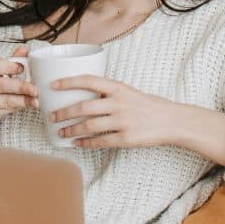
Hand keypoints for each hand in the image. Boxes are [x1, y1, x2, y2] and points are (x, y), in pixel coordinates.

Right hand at [0, 45, 38, 128]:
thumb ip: (11, 61)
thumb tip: (25, 49)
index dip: (8, 67)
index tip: (23, 68)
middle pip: (0, 84)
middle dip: (20, 86)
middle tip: (35, 88)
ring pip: (4, 99)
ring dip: (23, 99)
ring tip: (36, 98)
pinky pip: (5, 109)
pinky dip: (19, 106)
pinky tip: (30, 104)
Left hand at [50, 75, 183, 148]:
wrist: (172, 121)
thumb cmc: (148, 106)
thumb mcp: (129, 92)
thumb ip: (109, 94)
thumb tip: (84, 97)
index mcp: (118, 88)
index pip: (89, 80)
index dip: (68, 82)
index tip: (53, 85)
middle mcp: (119, 103)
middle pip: (84, 107)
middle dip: (64, 113)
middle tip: (52, 116)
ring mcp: (123, 121)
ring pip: (89, 126)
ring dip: (71, 130)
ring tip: (61, 132)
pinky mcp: (126, 138)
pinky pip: (100, 141)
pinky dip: (86, 143)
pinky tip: (77, 143)